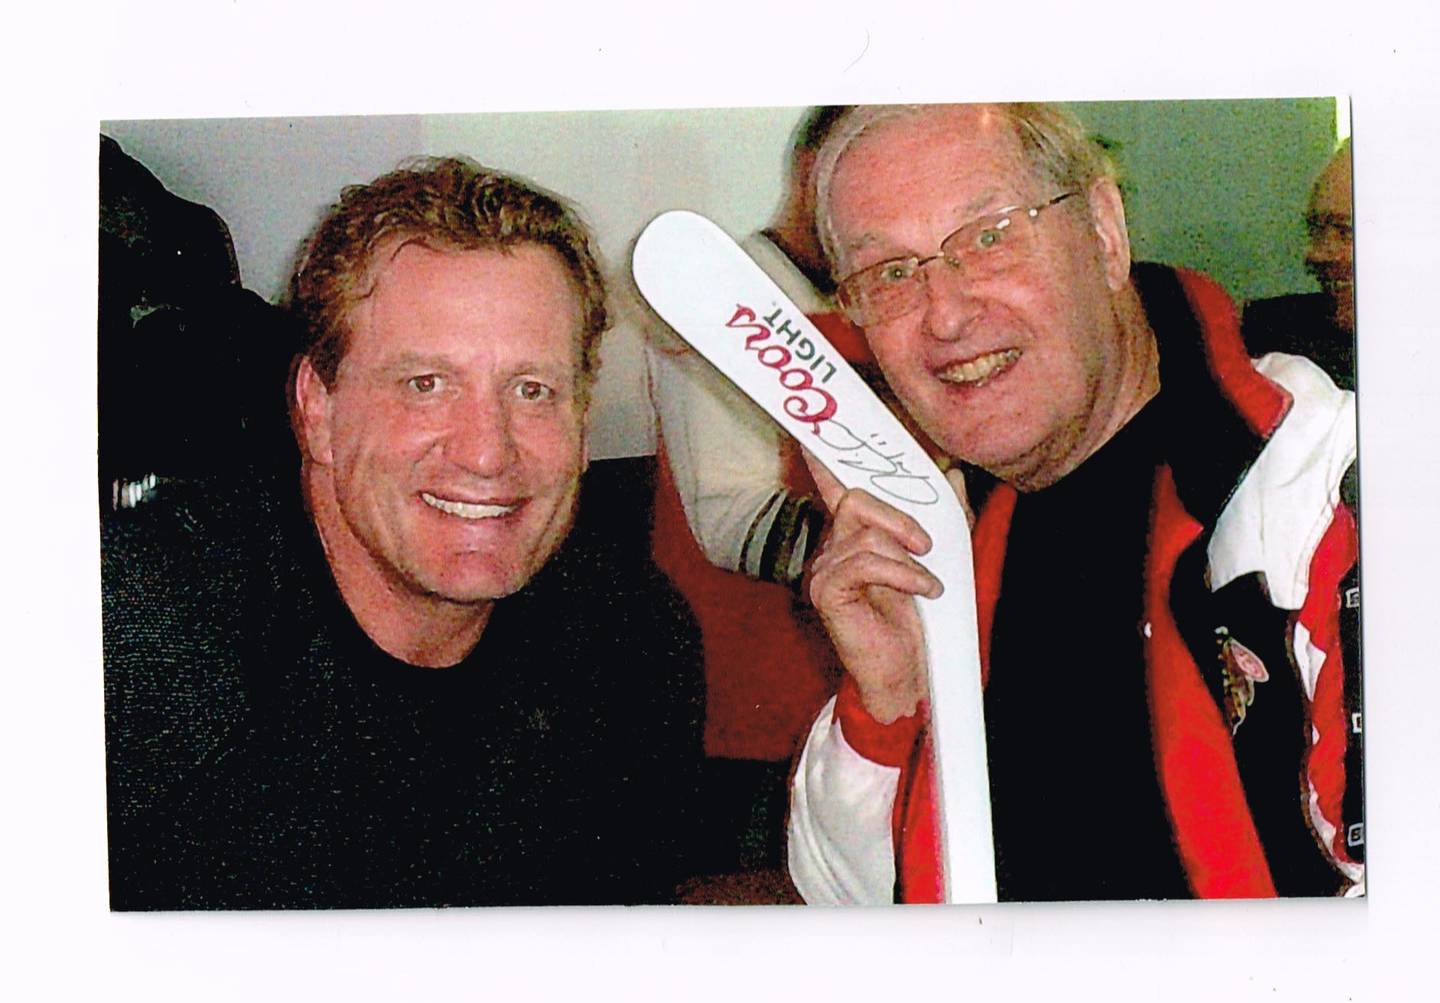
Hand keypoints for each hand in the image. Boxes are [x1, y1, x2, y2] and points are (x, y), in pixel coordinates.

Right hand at [803, 452, 942, 724]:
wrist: (913, 675)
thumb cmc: (924, 623)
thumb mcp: (947, 561)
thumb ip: (949, 519)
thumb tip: (952, 474)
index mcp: (855, 536)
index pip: (837, 485)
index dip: (826, 457)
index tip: (815, 431)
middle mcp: (833, 548)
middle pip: (855, 499)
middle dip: (898, 516)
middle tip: (927, 545)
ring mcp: (826, 570)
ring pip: (864, 532)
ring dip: (907, 557)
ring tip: (928, 583)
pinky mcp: (828, 592)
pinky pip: (865, 562)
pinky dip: (902, 574)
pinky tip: (922, 591)